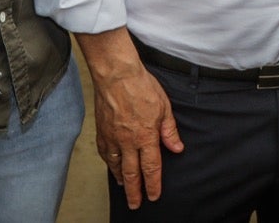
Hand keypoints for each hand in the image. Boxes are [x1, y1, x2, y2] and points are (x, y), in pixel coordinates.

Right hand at [91, 60, 184, 208]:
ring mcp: (112, 137)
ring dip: (121, 179)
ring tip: (124, 187)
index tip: (154, 195)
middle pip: (131, 174)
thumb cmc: (140, 86)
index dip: (153, 184)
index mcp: (146, 136)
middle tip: (135, 204)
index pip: (151, 168)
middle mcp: (128, 141)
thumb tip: (177, 147)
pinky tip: (111, 165)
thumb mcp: (164, 106)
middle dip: (134, 192)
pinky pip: (104, 153)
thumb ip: (169, 130)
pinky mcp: (101, 131)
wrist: (116, 74)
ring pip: (115, 166)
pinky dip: (108, 163)